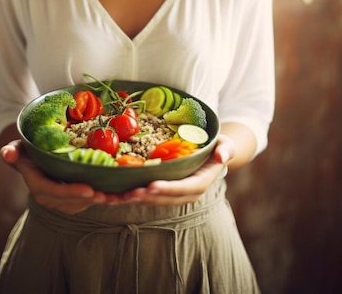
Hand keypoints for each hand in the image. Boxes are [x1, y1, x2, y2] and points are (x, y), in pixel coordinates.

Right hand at [0, 139, 121, 213]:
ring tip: (117, 197)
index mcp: (38, 186)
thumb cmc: (26, 150)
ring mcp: (62, 201)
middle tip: (108, 195)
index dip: (71, 193)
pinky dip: (103, 199)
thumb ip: (11, 151)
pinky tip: (118, 195)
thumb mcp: (18, 148)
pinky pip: (88, 202)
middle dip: (91, 199)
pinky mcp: (73, 200)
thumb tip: (6, 153)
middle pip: (72, 201)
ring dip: (100, 201)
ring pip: (83, 204)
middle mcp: (50, 198)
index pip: (54, 192)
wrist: (31, 160)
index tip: (89, 189)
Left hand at [119, 134, 234, 205]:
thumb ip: (226, 149)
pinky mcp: (164, 190)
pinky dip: (135, 195)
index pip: (184, 189)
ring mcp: (175, 193)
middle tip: (130, 192)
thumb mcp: (226, 144)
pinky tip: (119, 193)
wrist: (213, 154)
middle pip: (165, 198)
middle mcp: (187, 192)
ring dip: (138, 199)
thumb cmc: (218, 146)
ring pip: (155, 199)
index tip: (152, 186)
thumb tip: (221, 157)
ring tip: (120, 195)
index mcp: (200, 182)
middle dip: (147, 196)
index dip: (168, 189)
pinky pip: (149, 195)